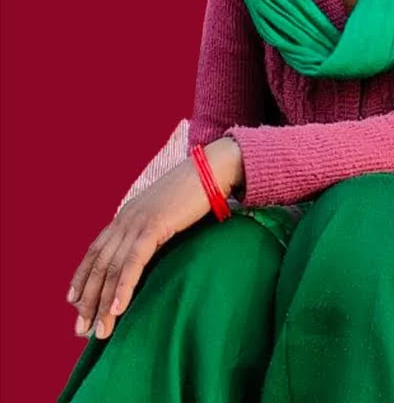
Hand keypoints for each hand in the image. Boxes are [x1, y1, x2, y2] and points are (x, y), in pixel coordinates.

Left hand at [67, 138, 241, 338]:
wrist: (213, 168)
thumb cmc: (198, 190)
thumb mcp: (168, 211)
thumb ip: (156, 227)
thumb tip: (156, 245)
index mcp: (127, 216)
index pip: (95, 251)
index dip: (82, 277)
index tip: (74, 302)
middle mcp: (125, 219)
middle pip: (99, 266)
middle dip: (89, 301)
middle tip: (82, 330)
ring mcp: (137, 223)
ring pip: (112, 269)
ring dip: (104, 303)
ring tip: (101, 331)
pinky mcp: (154, 227)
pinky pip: (134, 262)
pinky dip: (124, 286)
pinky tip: (119, 308)